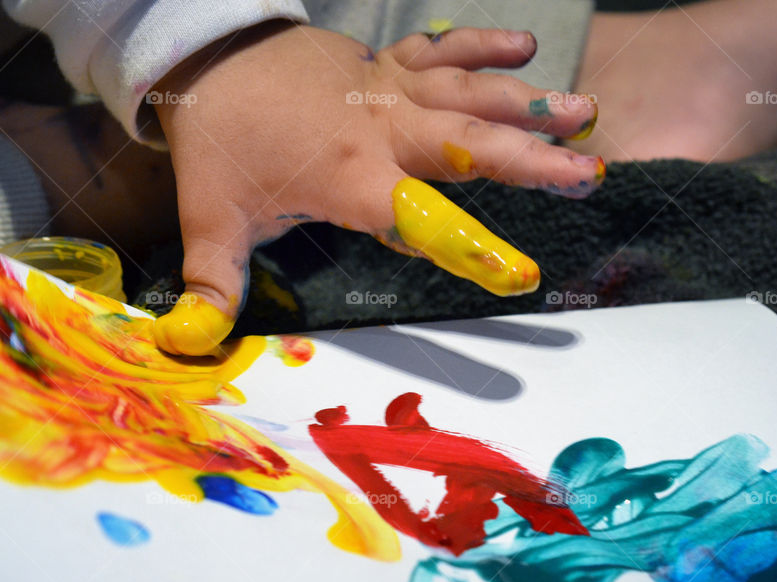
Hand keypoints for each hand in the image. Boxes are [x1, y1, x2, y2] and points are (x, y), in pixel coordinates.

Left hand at [152, 21, 603, 354]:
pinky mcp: (385, 63)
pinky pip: (441, 49)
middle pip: (464, 148)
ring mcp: (387, 90)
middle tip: (585, 175)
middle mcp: (380, 131)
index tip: (518, 273)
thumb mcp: (211, 218)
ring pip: (467, 94)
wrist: (207, 54)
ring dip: (525, 103)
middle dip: (528, 163)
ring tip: (584, 113)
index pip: (414, 220)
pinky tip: (523, 48)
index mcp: (347, 178)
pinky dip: (481, 45)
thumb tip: (192, 342)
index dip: (465, 247)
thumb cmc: (218, 143)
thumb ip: (213, 283)